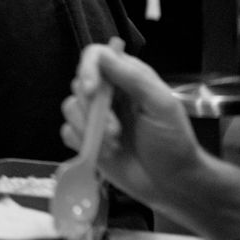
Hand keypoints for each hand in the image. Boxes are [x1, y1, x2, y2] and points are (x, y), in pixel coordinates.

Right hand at [60, 39, 199, 207]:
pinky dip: (81, 143)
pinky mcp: (86, 139)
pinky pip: (67, 131)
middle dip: (94, 111)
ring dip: (89, 129)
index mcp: (127, 78)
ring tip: (114, 145)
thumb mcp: (162, 106)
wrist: (170, 184)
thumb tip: (103, 55)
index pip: (96, 57)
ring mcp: (95, 116)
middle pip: (79, 84)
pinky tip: (104, 153)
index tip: (92, 91)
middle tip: (116, 131)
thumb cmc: (173, 142)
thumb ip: (134, 78)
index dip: (88, 69)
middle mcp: (108, 93)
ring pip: (70, 108)